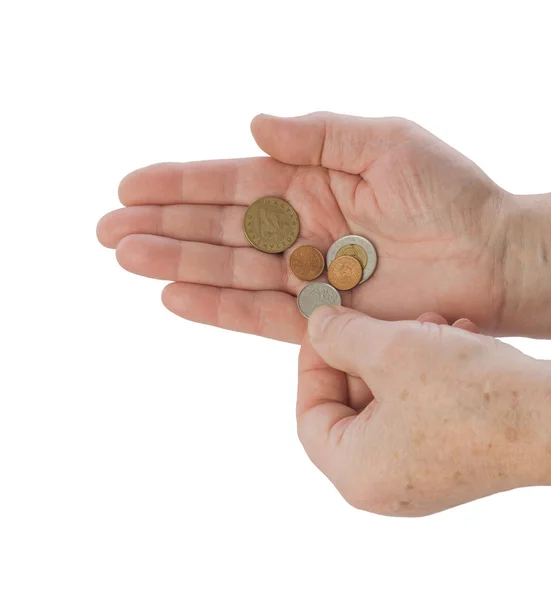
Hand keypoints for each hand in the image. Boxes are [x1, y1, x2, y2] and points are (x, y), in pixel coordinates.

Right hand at [97, 111, 512, 342]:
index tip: (129, 186)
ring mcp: (306, 276)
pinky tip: (174, 296)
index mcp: (310, 184)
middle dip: (162, 226)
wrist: (492, 258)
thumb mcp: (383, 142)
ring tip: (126, 258)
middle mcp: (300, 231)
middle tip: (107, 230)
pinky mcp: (322, 318)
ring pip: (229, 270)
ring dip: (176, 263)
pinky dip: (218, 306)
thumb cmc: (450, 193)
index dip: (179, 184)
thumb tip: (253, 126)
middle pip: (218, 228)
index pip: (231, 183)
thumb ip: (316, 135)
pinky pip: (261, 312)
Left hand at [298, 306, 550, 515]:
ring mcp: (420, 473)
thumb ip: (341, 336)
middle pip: (350, 406)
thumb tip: (317, 326)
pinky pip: (421, 408)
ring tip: (428, 325)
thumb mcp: (390, 351)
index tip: (325, 328)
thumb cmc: (471, 394)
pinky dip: (428, 371)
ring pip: (389, 400)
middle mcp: (385, 483)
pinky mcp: (452, 457)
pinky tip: (453, 339)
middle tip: (375, 318)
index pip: (310, 415)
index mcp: (357, 473)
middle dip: (366, 353)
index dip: (313, 364)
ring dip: (401, 354)